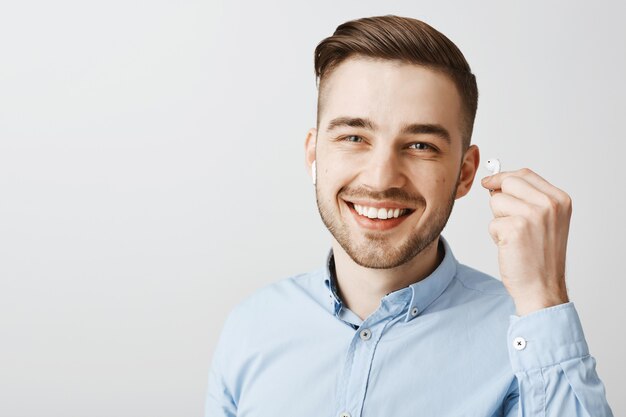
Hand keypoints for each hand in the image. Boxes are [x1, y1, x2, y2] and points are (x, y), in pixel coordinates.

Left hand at [481, 168, 570, 315]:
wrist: (543, 288)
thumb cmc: (540, 257)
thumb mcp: (546, 221)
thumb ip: (529, 199)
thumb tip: (497, 183)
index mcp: (560, 199)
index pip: (525, 174)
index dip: (504, 177)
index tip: (490, 182)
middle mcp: (549, 204)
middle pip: (508, 182)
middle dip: (500, 199)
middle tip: (508, 221)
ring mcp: (533, 215)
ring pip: (496, 201)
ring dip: (498, 220)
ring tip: (515, 237)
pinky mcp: (514, 228)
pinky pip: (491, 223)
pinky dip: (495, 236)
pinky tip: (511, 247)